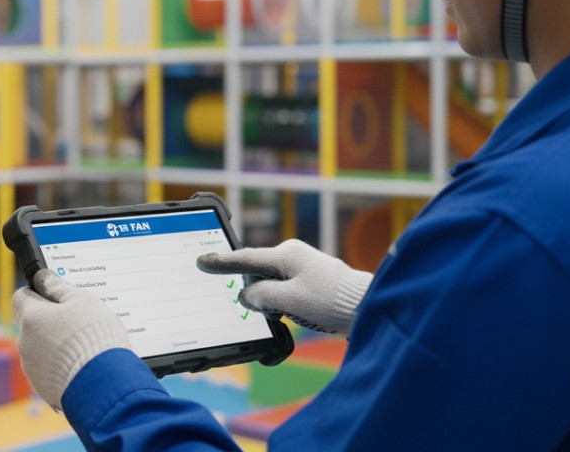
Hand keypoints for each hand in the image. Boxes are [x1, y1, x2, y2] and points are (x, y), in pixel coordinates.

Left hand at [12, 269, 131, 409]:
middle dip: (48, 320)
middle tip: (74, 320)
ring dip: (54, 345)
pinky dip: (60, 366)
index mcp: (31, 318)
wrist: (104, 384)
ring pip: (39, 348)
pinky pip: (48, 370)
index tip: (52, 294)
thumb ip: (58, 287)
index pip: (20, 296)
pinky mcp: (43, 387)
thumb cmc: (94, 337)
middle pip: (30, 324)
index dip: (36, 292)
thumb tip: (43, 277)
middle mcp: (25, 343)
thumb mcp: (82, 300)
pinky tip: (81, 365)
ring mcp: (32, 368)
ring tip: (82, 346)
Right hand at [197, 239, 371, 335]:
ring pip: (271, 285)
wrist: (367, 307)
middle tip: (272, 311)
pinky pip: (284, 290)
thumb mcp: (289, 300)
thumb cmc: (331, 301)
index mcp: (285, 254)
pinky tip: (296, 314)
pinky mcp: (309, 280)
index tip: (201, 261)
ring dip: (273, 302)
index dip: (221, 262)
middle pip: (257, 274)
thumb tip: (247, 296)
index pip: (244, 258)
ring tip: (291, 314)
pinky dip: (283, 303)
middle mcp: (292, 256)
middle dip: (256, 293)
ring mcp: (302, 267)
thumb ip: (261, 296)